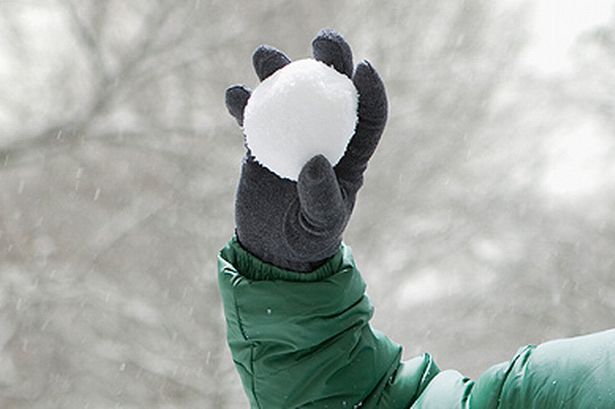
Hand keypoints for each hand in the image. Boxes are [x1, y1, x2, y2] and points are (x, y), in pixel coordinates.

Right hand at [225, 29, 386, 271]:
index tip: (363, 67)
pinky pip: (254, 117)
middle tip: (321, 40)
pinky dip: (244, 104)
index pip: (368, 115)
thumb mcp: (321, 224)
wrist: (273, 249)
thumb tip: (314, 160)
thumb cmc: (308, 239)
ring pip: (288, 95)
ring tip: (263, 57)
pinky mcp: (262, 144)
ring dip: (278, 70)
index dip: (370, 89)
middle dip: (331, 59)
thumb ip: (321, 196)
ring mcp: (292, 137)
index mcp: (351, 153)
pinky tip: (234, 96)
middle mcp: (324, 137)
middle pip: (331, 90)